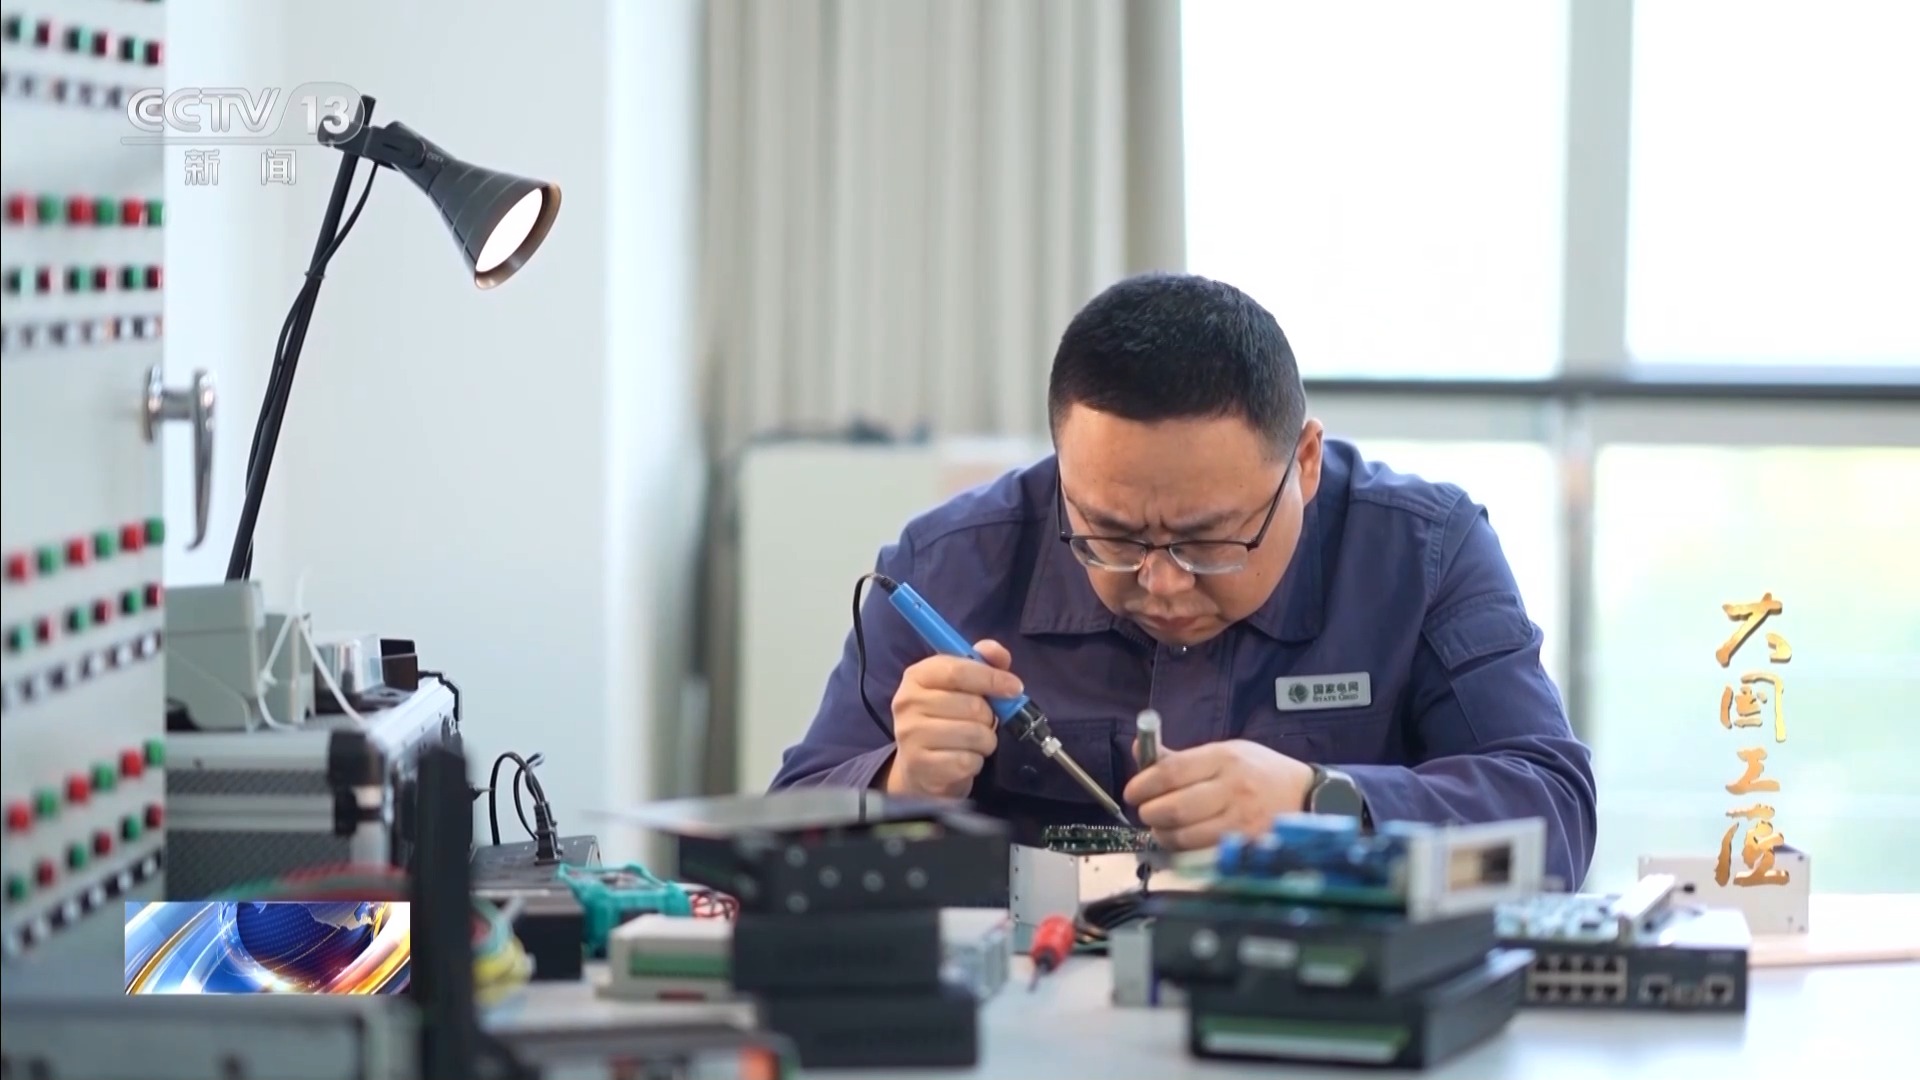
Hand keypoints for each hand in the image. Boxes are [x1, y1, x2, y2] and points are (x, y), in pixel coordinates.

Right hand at [882, 639, 1021, 798]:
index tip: (1015, 688)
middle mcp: (907, 702)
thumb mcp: (962, 685)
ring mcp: (910, 735)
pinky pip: (968, 761)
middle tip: (982, 722)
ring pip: (974, 735)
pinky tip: (962, 759)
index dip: (991, 678)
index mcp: (917, 675)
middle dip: (989, 717)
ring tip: (973, 742)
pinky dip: (975, 763)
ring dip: (985, 741)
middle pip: (972, 706)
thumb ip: (982, 663)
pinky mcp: (919, 765)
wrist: (919, 766)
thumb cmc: (946, 717)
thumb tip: (998, 654)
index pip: (958, 671)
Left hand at [1123, 739, 1314, 849]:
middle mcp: (1233, 789)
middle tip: (1146, 812)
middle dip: (1149, 813)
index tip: (1132, 793)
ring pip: (1185, 837)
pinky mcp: (1246, 847)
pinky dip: (1183, 851)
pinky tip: (1183, 842)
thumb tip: (1138, 751)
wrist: (1307, 796)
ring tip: (1163, 827)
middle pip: (1174, 808)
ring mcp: (1241, 821)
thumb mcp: (1224, 752)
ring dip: (1163, 835)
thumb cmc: (1259, 772)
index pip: (1171, 772)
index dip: (1143, 784)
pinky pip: (1201, 854)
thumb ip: (1180, 757)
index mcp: (1224, 758)